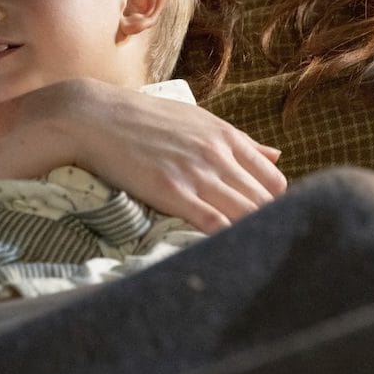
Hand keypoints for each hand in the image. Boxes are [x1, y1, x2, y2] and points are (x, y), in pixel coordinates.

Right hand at [19, 78, 285, 233]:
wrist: (97, 117)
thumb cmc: (147, 119)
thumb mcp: (199, 121)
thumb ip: (240, 143)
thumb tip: (277, 156)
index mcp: (228, 138)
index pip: (274, 182)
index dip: (273, 205)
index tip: (263, 220)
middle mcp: (219, 156)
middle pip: (265, 202)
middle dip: (267, 224)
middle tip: (261, 244)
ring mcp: (197, 174)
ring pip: (246, 213)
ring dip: (250, 234)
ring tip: (249, 257)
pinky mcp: (172, 192)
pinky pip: (213, 222)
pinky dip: (224, 238)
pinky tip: (226, 251)